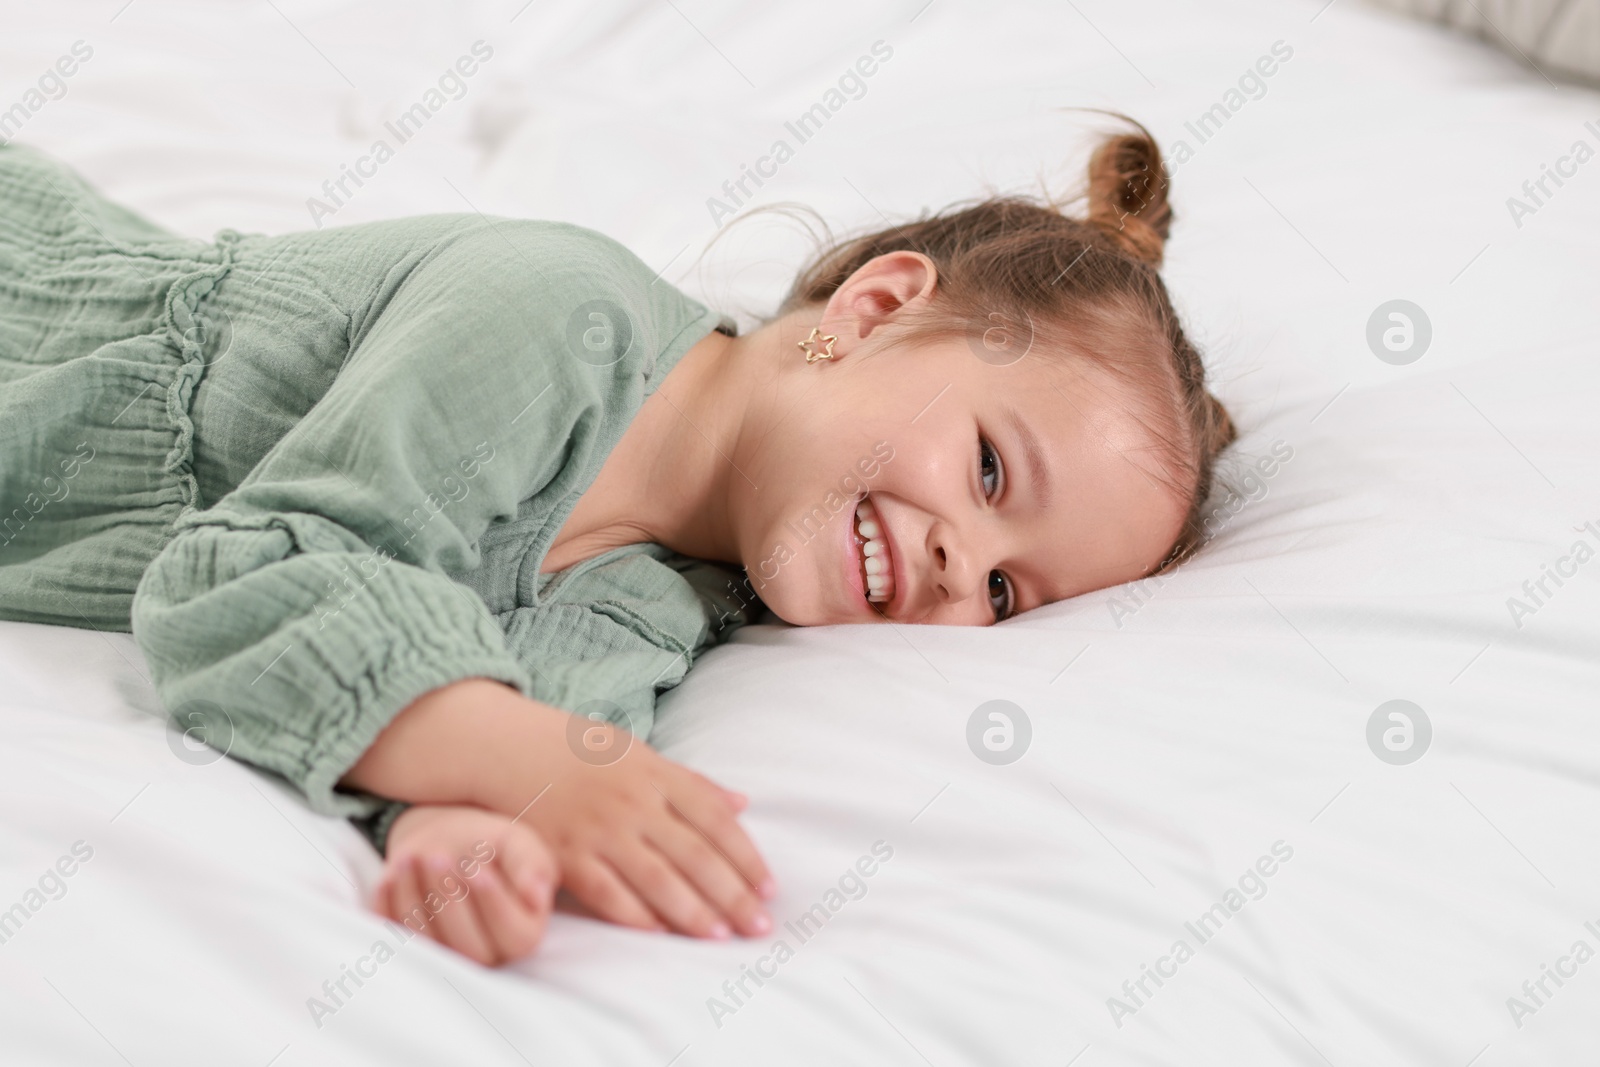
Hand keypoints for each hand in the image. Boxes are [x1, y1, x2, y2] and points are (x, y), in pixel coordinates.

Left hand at [373, 803, 555, 965]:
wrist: (450, 840)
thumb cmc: (492, 844)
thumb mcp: (519, 844)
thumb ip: (531, 864)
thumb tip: (537, 894)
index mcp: (524, 933)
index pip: (516, 937)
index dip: (495, 906)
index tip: (477, 868)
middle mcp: (488, 954)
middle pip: (469, 947)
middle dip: (450, 901)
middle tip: (438, 857)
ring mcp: (446, 954)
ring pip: (430, 944)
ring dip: (416, 900)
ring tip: (413, 857)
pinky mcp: (411, 945)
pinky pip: (396, 937)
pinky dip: (389, 907)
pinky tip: (392, 873)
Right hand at [516, 715, 777, 941]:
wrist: (503, 747)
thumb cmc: (575, 750)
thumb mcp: (638, 752)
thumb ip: (691, 782)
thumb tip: (742, 804)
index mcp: (656, 775)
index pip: (716, 820)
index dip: (747, 857)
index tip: (770, 888)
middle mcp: (633, 803)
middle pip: (695, 855)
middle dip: (734, 894)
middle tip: (760, 927)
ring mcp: (598, 830)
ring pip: (657, 879)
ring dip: (694, 912)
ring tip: (722, 937)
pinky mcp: (564, 854)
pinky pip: (606, 892)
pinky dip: (634, 915)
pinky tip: (660, 935)